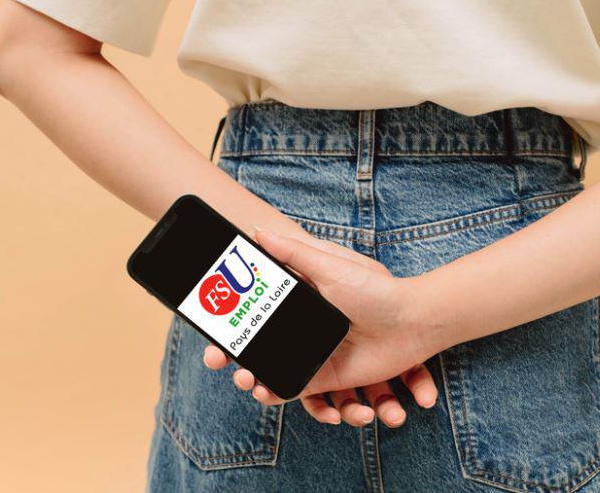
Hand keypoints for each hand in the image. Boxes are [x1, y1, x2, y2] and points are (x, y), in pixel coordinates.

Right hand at [203, 228, 439, 427]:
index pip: (253, 308)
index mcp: (297, 296)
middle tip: (217, 360)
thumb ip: (292, 252)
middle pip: (256, 342)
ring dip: (253, 377)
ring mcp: (310, 351)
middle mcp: (300, 325)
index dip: (228, 318)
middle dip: (234, 355)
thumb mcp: (329, 265)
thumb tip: (257, 231)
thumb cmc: (374, 289)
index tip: (210, 326)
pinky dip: (277, 392)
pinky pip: (294, 387)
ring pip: (270, 367)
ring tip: (247, 381)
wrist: (414, 323)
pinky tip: (267, 392)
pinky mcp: (325, 376)